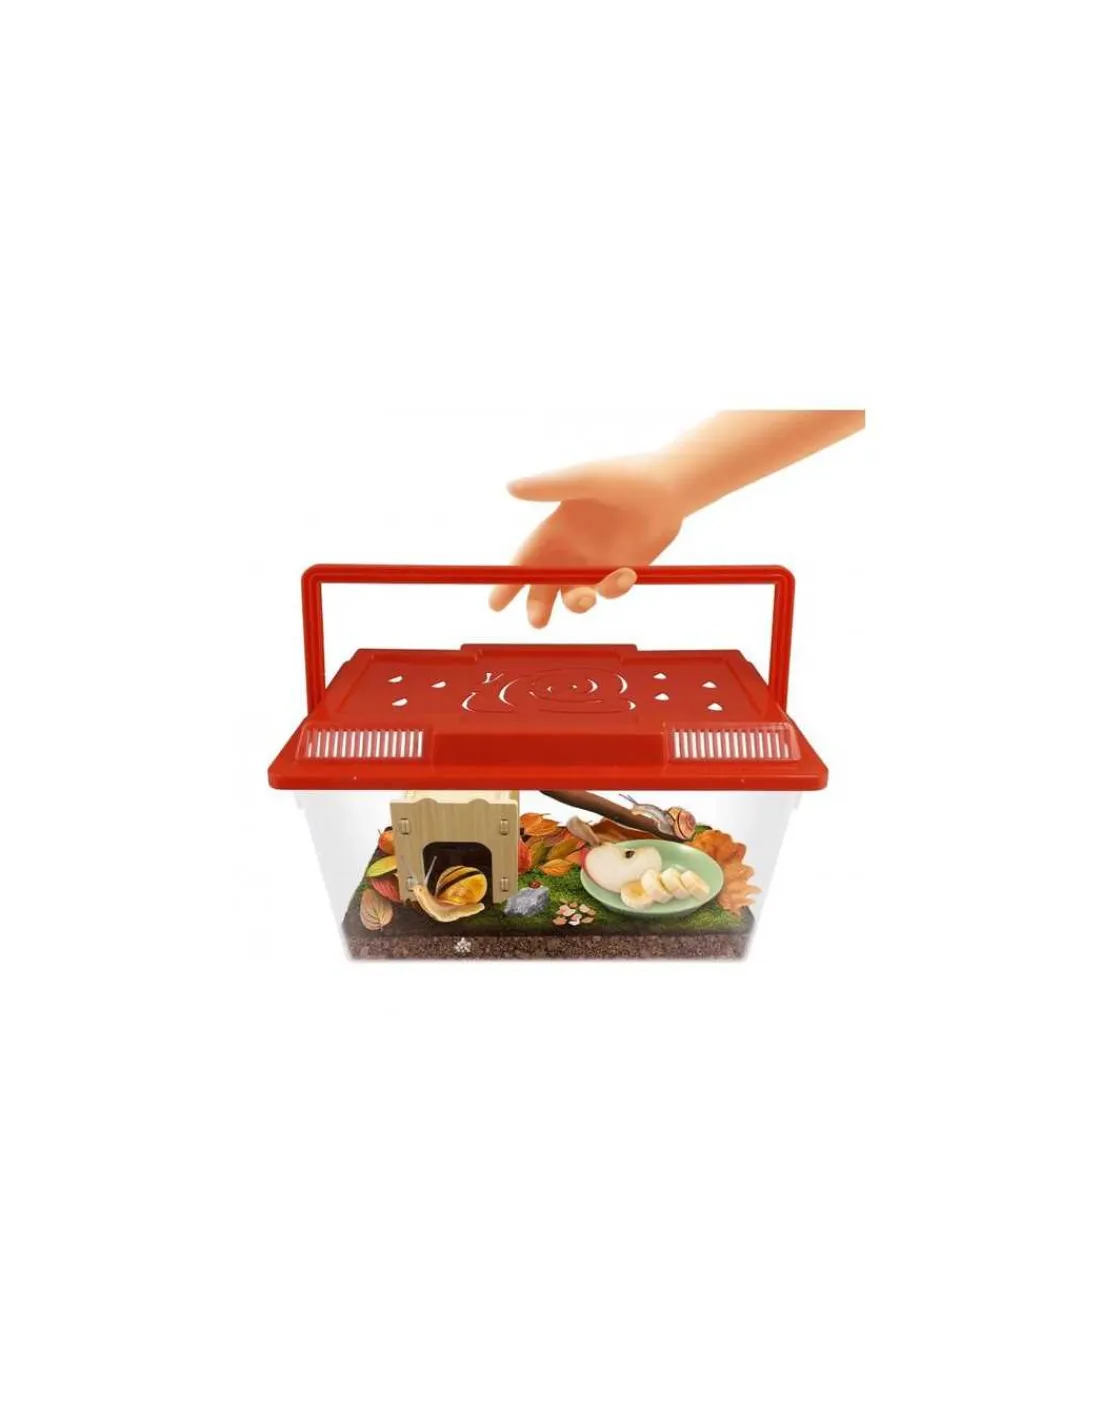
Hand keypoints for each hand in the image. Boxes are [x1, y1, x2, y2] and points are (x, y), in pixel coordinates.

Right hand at [489, 455, 682, 627]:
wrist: (672, 486)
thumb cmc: (626, 475)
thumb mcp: (586, 479)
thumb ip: (550, 487)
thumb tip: (511, 487)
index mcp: (556, 528)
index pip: (525, 560)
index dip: (508, 582)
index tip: (496, 605)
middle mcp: (573, 549)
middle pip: (544, 587)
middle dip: (538, 606)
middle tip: (538, 621)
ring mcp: (598, 563)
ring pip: (577, 596)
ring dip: (578, 603)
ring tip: (589, 598)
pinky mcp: (623, 571)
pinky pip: (610, 592)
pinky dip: (614, 589)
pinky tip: (626, 574)